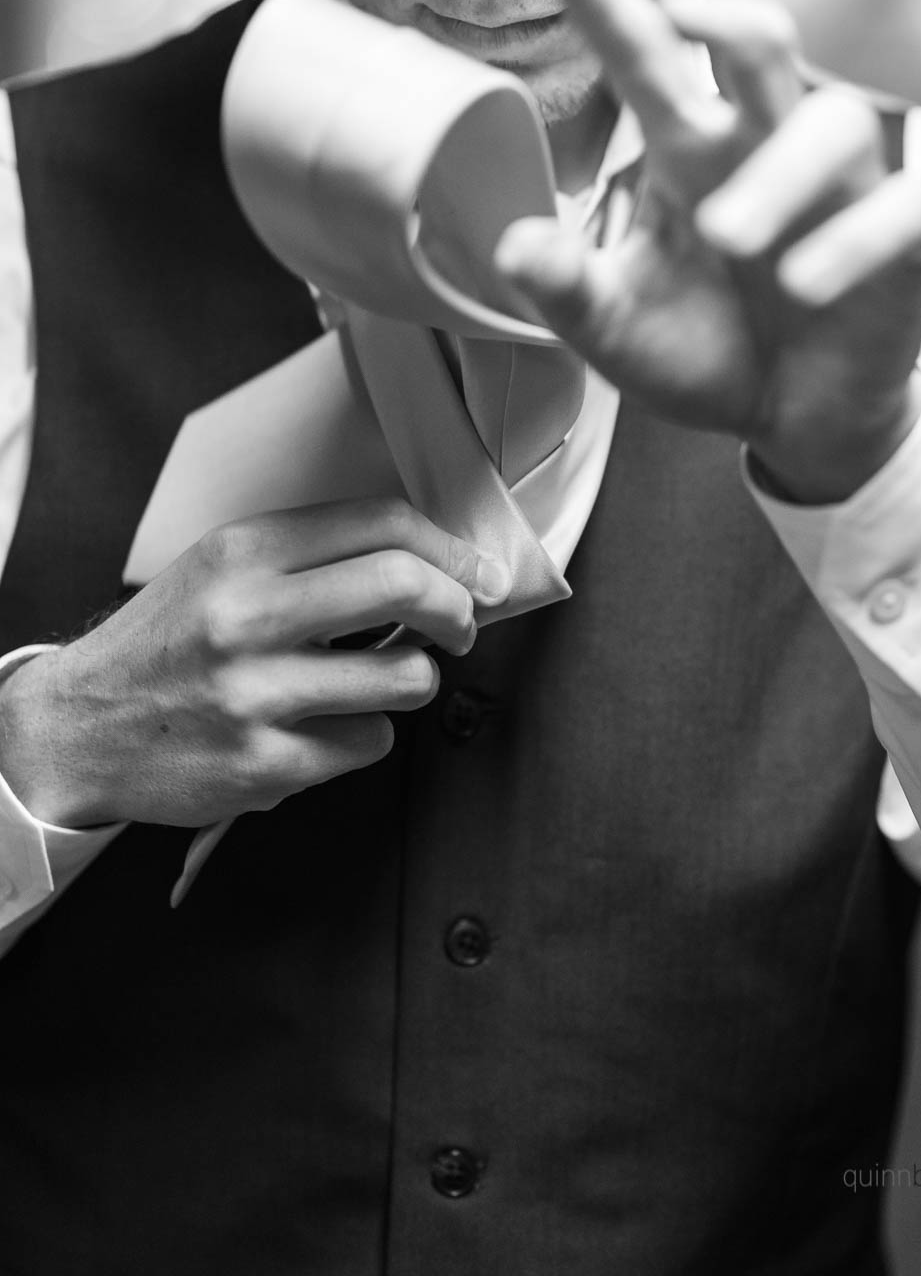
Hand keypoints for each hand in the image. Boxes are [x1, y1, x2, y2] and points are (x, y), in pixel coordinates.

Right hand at [0, 498, 510, 829]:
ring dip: (409, 679)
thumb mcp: (223, 566)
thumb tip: (433, 558)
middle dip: (457, 607)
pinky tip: (316, 727)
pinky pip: (369, 742)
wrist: (80, 727)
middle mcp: (249, 614)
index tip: (475, 570)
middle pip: (406, 585)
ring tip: (372, 680)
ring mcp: (258, 693)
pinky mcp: (266, 764)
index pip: (383, 523)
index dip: (450, 546)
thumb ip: (315, 555)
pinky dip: (359, 736)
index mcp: (245, 551)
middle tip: (460, 624)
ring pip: (405, 676)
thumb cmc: (169, 642)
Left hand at [495, 0, 920, 503]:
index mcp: (686, 148)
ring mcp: (840, 188)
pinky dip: (852, 241)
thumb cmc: (703, 350)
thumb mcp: (617, 331)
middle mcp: (763, 146)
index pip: (643, 57)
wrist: (796, 420)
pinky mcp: (904, 239)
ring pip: (834, 123)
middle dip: (730, 17)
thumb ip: (568, 291)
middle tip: (681, 13)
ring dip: (781, 171)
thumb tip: (512, 246)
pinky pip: (901, 207)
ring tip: (727, 236)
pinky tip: (803, 286)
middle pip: (762, 45)